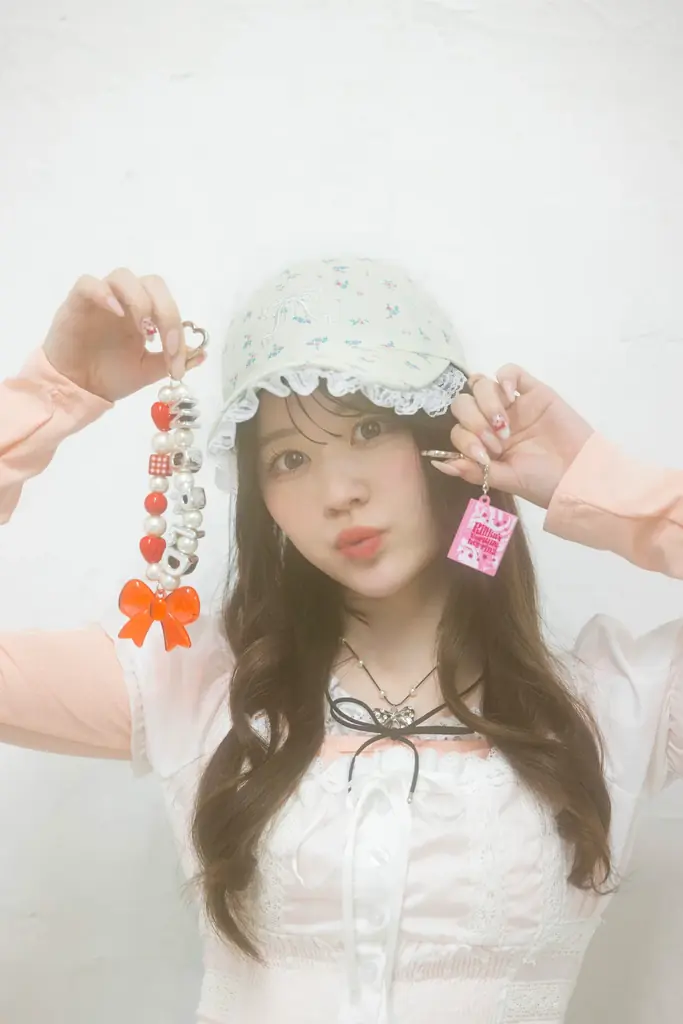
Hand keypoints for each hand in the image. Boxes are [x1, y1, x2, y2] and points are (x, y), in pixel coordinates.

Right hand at [41, 268, 204, 402]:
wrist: (77, 389)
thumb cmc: (110, 376)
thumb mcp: (147, 371)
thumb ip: (172, 359)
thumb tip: (201, 354)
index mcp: (145, 314)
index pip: (168, 305)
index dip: (178, 329)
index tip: (177, 360)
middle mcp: (126, 301)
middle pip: (152, 283)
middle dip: (166, 311)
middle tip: (164, 341)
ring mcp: (102, 298)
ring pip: (124, 276)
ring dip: (139, 300)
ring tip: (142, 329)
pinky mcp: (77, 301)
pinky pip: (88, 283)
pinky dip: (103, 293)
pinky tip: (116, 313)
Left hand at [432, 365, 594, 508]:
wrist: (579, 475)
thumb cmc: (542, 482)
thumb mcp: (503, 479)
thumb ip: (471, 470)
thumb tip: (438, 461)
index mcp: (484, 444)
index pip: (457, 429)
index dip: (465, 439)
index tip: (486, 456)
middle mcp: (493, 422)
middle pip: (463, 403)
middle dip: (473, 422)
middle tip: (497, 442)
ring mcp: (513, 405)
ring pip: (481, 386)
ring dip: (487, 405)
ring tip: (506, 427)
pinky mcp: (533, 392)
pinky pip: (510, 371)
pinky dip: (503, 378)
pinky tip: (509, 396)